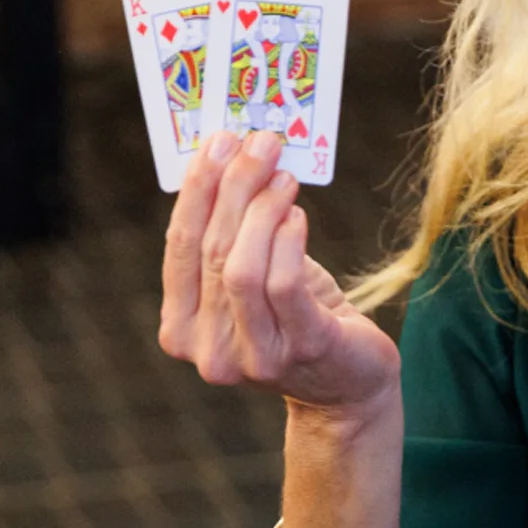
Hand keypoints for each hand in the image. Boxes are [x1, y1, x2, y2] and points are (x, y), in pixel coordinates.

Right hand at [159, 130, 400, 414]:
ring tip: (284, 176)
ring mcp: (253, 356)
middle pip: (211, 250)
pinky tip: (298, 215)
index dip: (197, 190)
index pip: (180, 246)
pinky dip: (288, 241)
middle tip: (259, 143)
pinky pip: (284, 284)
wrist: (347, 385)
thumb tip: (233, 160)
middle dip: (233, 186)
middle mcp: (208, 350)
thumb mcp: (254, 279)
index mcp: (181, 329)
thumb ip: (233, 237)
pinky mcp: (301, 349)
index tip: (218, 142)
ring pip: (240, 268)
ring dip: (261, 209)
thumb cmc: (298, 318)